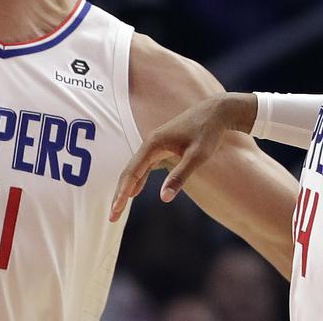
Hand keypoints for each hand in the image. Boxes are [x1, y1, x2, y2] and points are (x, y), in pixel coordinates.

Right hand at [109, 93, 253, 220]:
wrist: (215, 112)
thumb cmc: (208, 133)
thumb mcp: (197, 156)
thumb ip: (179, 176)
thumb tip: (164, 198)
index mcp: (153, 145)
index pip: (131, 173)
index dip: (122, 193)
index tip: (115, 209)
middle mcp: (148, 144)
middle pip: (128, 173)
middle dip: (119, 194)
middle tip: (112, 215)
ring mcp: (153, 145)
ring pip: (134, 170)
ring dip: (126, 188)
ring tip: (119, 206)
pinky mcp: (160, 147)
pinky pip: (143, 167)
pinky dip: (137, 180)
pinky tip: (134, 192)